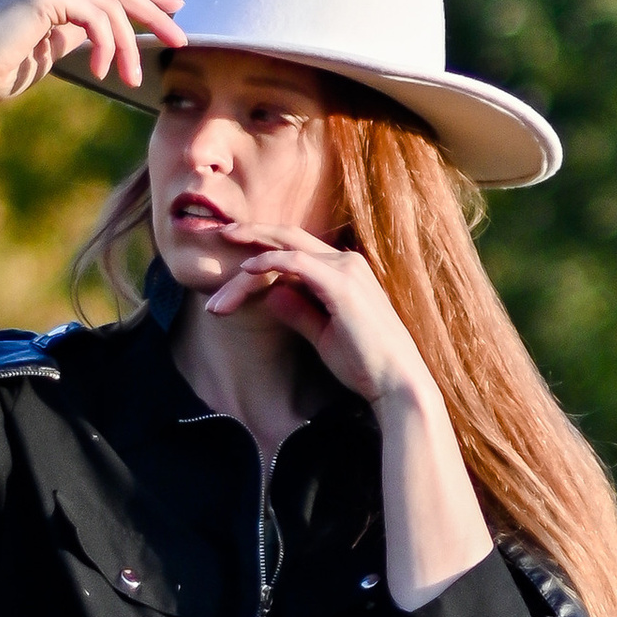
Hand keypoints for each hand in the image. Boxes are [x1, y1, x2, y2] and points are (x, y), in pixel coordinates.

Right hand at [0, 0, 186, 107]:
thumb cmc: (2, 72)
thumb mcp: (50, 49)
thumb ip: (76, 34)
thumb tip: (107, 36)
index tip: (177, 8)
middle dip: (155, 14)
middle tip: (181, 38)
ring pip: (112, 8)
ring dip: (128, 46)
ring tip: (134, 79)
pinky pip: (96, 17)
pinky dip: (106, 45)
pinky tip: (104, 71)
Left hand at [204, 227, 433, 405]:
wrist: (397, 383)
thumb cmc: (365, 364)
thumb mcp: (323, 334)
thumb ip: (299, 311)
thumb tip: (270, 295)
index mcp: (345, 271)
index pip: (296, 250)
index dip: (263, 249)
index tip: (234, 261)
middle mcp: (346, 262)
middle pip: (288, 238)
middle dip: (252, 234)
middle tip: (219, 235)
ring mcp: (346, 270)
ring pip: (285, 251)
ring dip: (248, 265)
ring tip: (220, 282)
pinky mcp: (342, 284)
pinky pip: (295, 263)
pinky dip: (268, 262)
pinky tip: (245, 270)